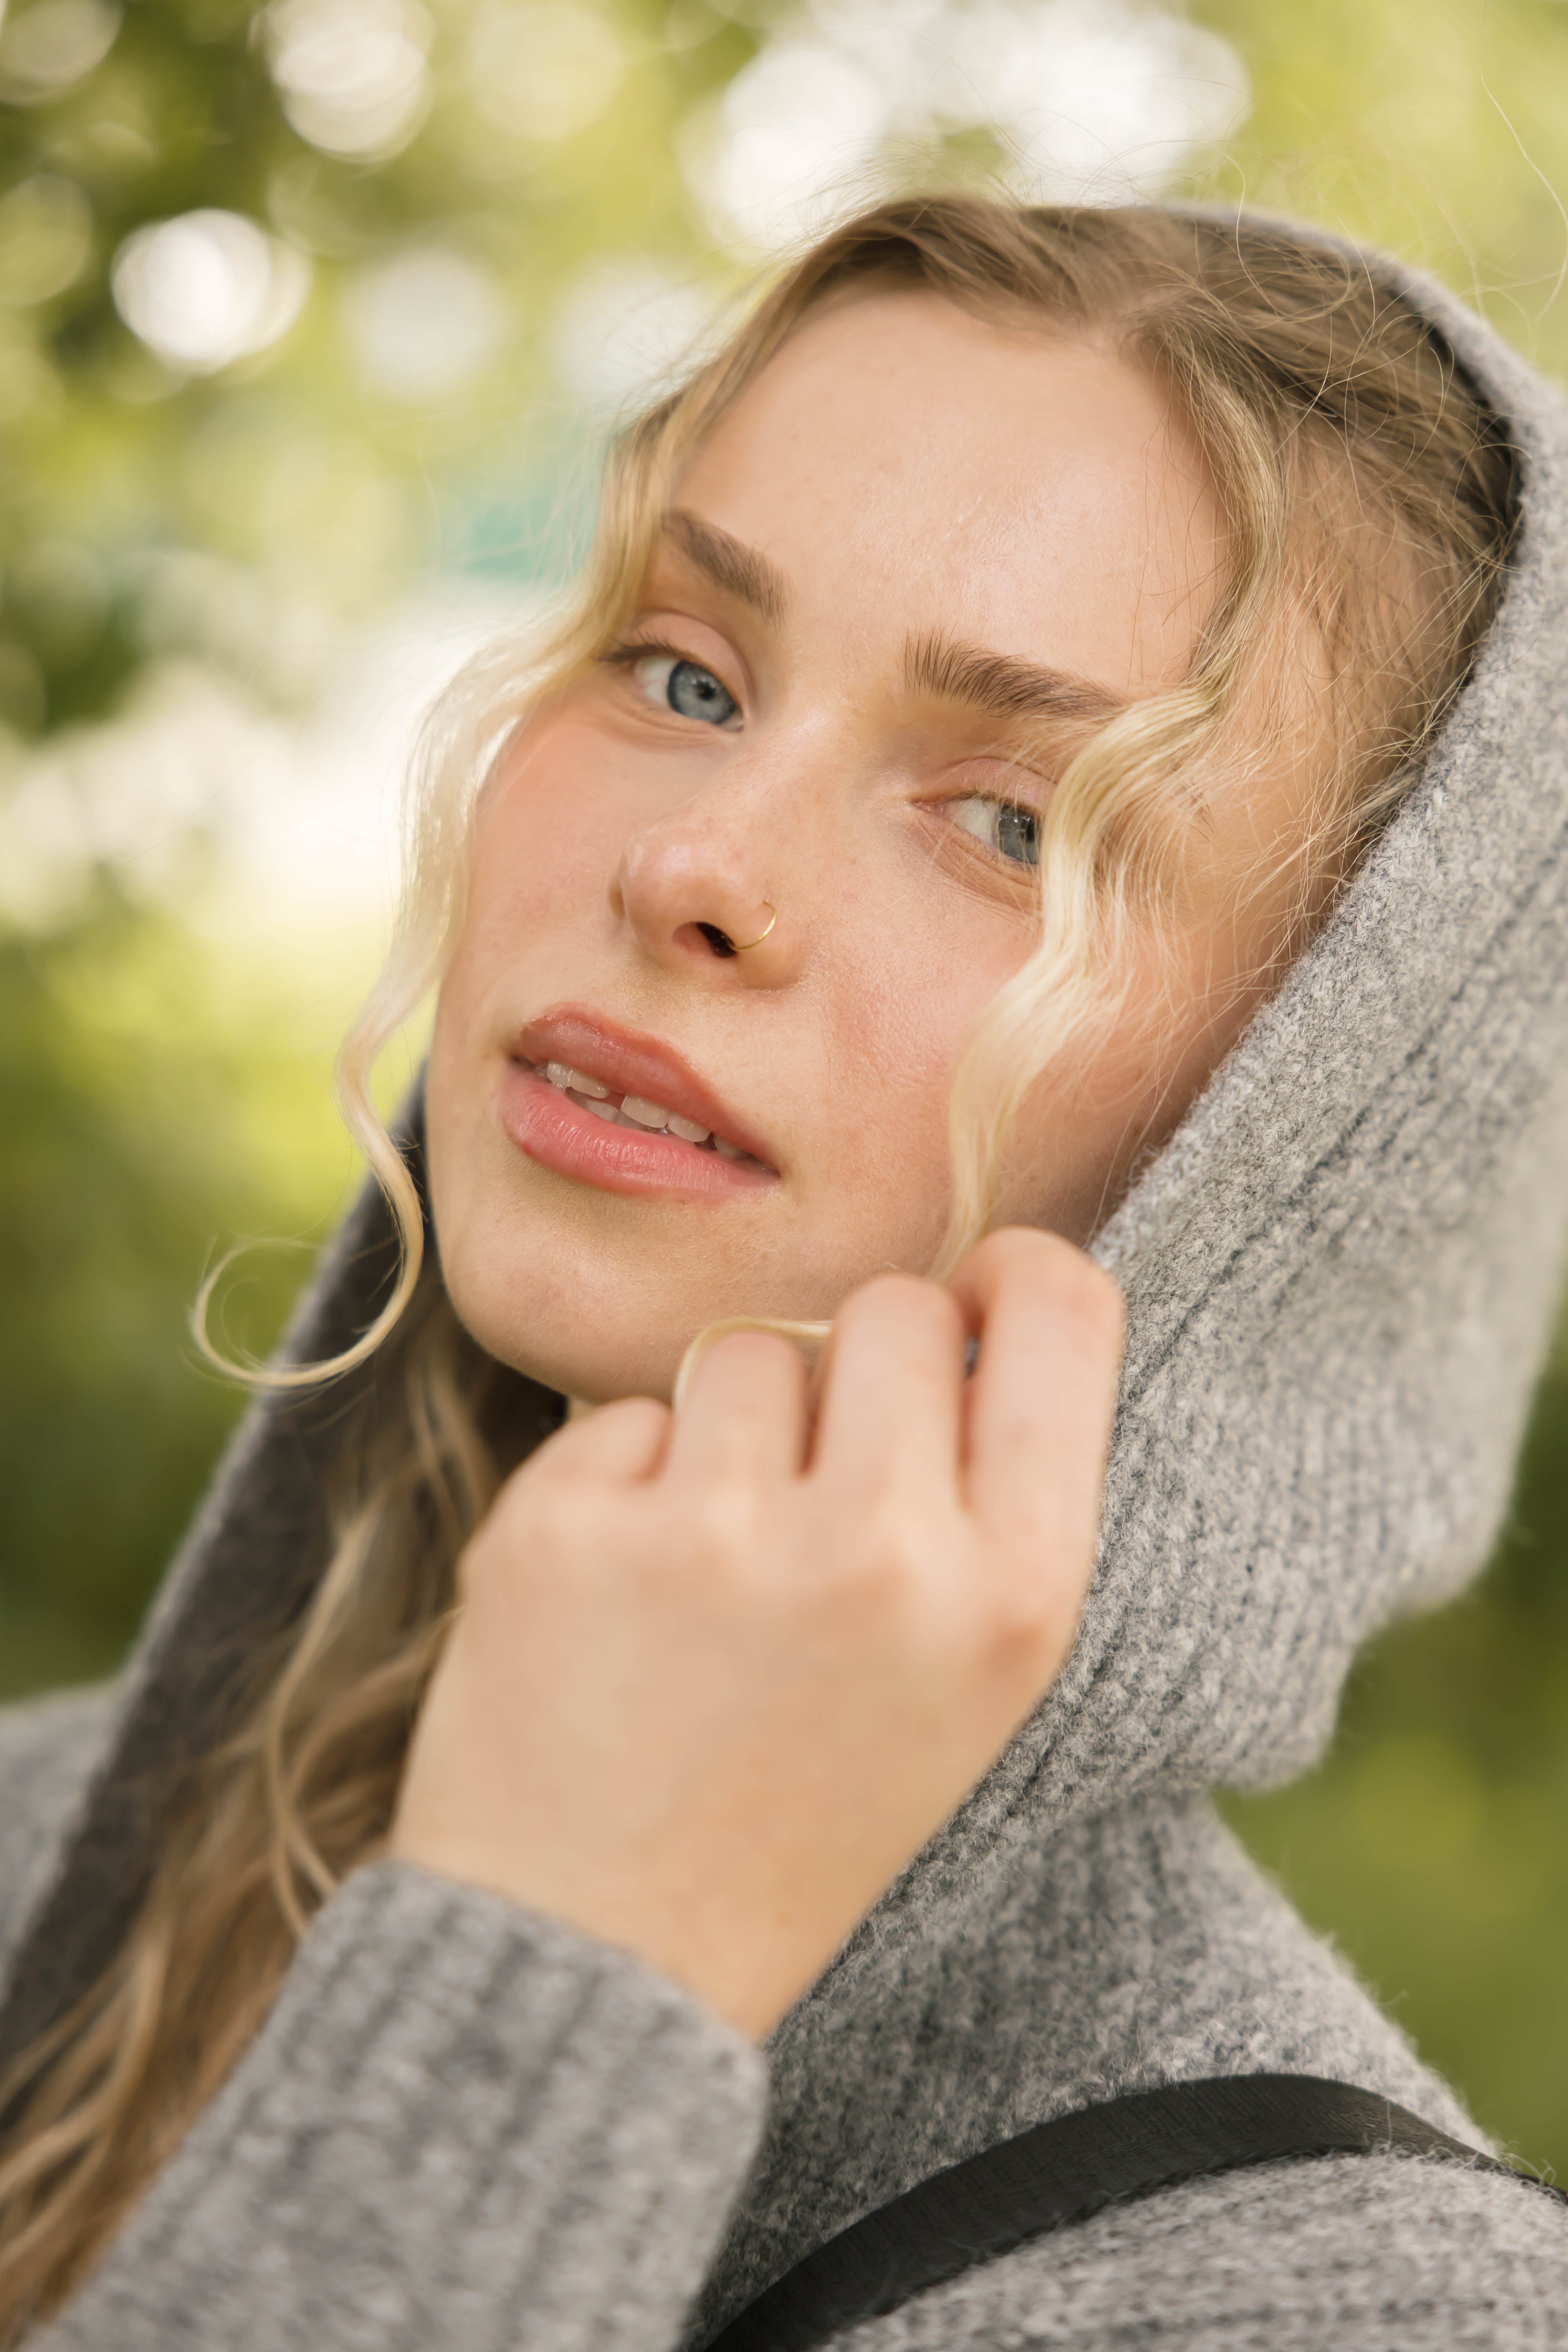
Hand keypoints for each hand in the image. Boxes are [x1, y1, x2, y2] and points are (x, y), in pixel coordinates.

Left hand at [389, 1228, 1123, 2038]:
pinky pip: (625, 1412)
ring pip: (748, 1349)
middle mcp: (879, 1553)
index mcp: (1013, 1596)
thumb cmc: (797, 1809)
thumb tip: (961, 1299)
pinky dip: (623, 1480)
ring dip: (731, 1429)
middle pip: (891, 1305)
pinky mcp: (565, 1528)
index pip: (1060, 1306)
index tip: (965, 1302)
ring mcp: (713, 1537)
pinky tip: (620, 1600)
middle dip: (855, 1369)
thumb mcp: (966, 1681)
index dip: (1008, 1277)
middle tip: (813, 1485)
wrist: (598, 1957)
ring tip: (711, 1571)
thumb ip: (990, 1496)